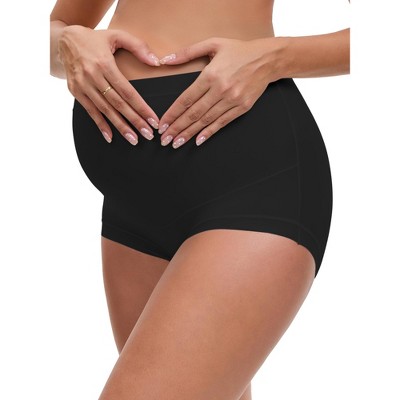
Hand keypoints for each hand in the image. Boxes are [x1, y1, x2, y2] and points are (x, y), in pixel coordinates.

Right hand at [58, 25, 161, 144]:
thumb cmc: (95, 39)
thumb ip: (138, 47)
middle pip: (118, 104)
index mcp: (105, 63)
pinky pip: (90, 112)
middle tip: (148, 135)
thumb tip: (157, 62)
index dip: (141, 108)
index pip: (128, 91)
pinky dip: (100, 125)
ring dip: (120, 126)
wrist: (64, 40)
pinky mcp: (76, 91)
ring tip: (133, 139)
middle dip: (134, 121)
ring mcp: (82, 85)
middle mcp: (92, 76)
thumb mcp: (117, 35)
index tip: (153, 120)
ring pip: (105, 110)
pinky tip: (110, 137)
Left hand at [156, 36, 280, 147]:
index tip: (162, 124)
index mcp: (211, 75)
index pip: (186, 99)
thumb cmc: (239, 51)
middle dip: (177, 128)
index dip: (172, 114)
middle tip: (165, 140)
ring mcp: (232, 100)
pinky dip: (209, 132)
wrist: (268, 59)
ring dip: (190, 133)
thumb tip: (166, 60)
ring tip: (177, 143)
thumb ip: (188, 52)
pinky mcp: (242, 107)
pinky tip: (198, 140)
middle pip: (194, 113)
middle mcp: (221, 89)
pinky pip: (222, 123)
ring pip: (206, 120)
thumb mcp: (213, 44)